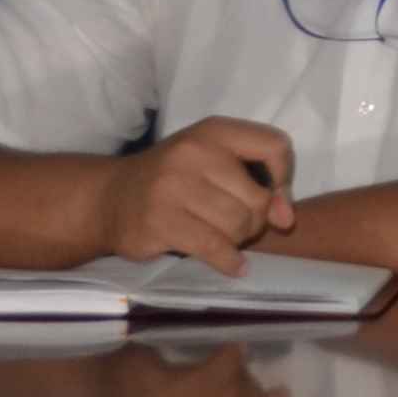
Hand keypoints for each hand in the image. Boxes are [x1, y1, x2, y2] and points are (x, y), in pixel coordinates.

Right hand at [91, 116, 297, 276]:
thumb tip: (286, 218)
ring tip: (223, 237)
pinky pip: (214, 247)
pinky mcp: (160, 221)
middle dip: (256, 220)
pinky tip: (233, 265)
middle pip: (258, 198)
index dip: (284, 177)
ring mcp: (172, 187)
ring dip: (239, 240)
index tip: (274, 198)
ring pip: (238, 225)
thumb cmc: (174, 180)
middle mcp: (193, 152)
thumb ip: (258, 181)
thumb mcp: (215, 163)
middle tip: (237, 225)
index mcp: (213, 131)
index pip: (275, 146)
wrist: (110, 197)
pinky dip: (229, 261)